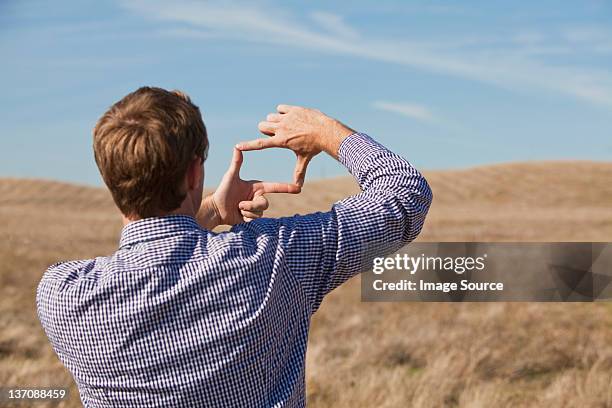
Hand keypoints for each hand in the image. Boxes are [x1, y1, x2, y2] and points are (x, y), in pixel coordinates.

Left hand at [199, 147, 300, 227]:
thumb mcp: (231, 176)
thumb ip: (236, 163)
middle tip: (239, 204)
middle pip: (265, 204)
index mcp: (257, 187)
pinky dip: (246, 218)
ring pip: (260, 213)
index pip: (274, 187)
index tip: (298, 188)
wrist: (216, 209)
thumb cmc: (223, 191)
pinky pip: (255, 220)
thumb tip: (237, 147)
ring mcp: (255, 209)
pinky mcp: (252, 219)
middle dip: (252, 205)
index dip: (286, 187)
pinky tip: (239, 215)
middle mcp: (258, 197)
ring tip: (237, 208)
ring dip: (247, 211)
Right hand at [236, 105, 353, 185]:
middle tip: (277, 135)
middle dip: (266, 131)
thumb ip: (299, 172)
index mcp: (281, 141)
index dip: (248, 146)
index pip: (260, 144)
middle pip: (262, 126)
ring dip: (274, 121)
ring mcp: (286, 117)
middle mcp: (281, 128)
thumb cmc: (314, 147)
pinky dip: (283, 112)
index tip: (238, 146)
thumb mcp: (304, 159)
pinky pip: (280, 108)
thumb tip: (298, 188)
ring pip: (271, 117)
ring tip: (286, 126)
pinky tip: (292, 117)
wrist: (326, 131)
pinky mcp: (292, 109)